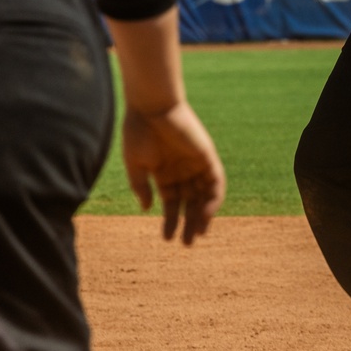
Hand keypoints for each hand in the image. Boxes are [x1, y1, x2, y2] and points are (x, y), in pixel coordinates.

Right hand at [122, 100, 225, 244]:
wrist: (151, 106)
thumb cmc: (138, 131)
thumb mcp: (135, 164)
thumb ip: (141, 186)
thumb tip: (147, 208)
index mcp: (163, 172)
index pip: (171, 202)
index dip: (170, 220)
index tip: (166, 239)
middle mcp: (181, 169)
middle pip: (189, 202)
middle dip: (188, 223)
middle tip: (186, 244)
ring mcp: (195, 163)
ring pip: (203, 195)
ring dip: (202, 216)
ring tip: (197, 234)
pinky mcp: (207, 155)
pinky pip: (215, 182)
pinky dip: (213, 199)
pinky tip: (206, 214)